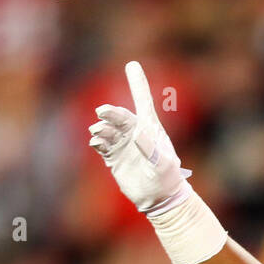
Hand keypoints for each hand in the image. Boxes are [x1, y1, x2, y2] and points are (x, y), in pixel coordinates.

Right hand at [88, 61, 189, 214]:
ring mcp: (122, 144)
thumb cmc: (167, 179)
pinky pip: (101, 145)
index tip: (133, 65)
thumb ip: (152, 149)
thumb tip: (137, 133)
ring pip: (107, 129)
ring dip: (101, 129)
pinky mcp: (112, 157)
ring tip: (98, 133)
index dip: (138, 84)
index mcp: (151, 130)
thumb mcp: (164, 165)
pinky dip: (96, 141)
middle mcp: (134, 133)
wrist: (160, 198)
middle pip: (119, 116)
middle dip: (110, 113)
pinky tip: (95, 142)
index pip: (143, 102)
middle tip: (103, 113)